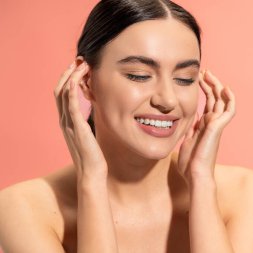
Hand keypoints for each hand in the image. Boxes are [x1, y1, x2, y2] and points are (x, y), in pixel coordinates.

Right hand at [54, 58, 107, 181]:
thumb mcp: (88, 134)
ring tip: (82, 64)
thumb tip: (94, 110)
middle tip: (79, 60)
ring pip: (64, 94)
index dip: (68, 78)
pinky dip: (73, 90)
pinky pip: (72, 105)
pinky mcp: (77, 128)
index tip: (79, 67)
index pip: (63, 94)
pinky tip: (78, 79)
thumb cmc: (93, 155)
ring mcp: (68, 124)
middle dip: (68, 73)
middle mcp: (64, 121)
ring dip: (72, 77)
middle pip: (60, 90)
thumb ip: (86, 122)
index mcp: (67, 121)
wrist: (92, 172)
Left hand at [177, 70, 235, 185]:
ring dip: (217, 86)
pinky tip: (225, 88)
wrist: (195, 175)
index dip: (205, 89)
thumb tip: (189, 119)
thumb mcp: (187, 140)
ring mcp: (217, 125)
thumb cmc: (191, 163)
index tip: (198, 78)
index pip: (208, 102)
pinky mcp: (218, 127)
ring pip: (222, 100)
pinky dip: (230, 98)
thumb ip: (190, 128)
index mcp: (205, 125)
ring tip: (209, 74)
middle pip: (215, 98)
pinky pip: (229, 110)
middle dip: (210, 83)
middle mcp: (213, 123)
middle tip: (204, 71)